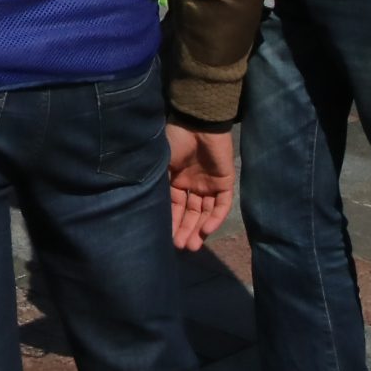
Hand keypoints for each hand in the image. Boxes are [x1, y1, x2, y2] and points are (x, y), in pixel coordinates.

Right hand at [166, 123, 235, 250]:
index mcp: (175, 180)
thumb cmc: (176, 140)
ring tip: (193, 246)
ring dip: (199, 229)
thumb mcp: (161, 163)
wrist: (197, 123)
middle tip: (181, 247)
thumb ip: (159, 184)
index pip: (174, 207)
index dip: (172, 222)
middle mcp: (192, 185)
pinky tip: (206, 230)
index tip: (167, 239)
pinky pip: (221, 205)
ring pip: (205, 213)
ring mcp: (209, 185)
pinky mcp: (224, 183)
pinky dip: (215, 218)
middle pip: (190, 213)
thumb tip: (145, 205)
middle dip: (186, 230)